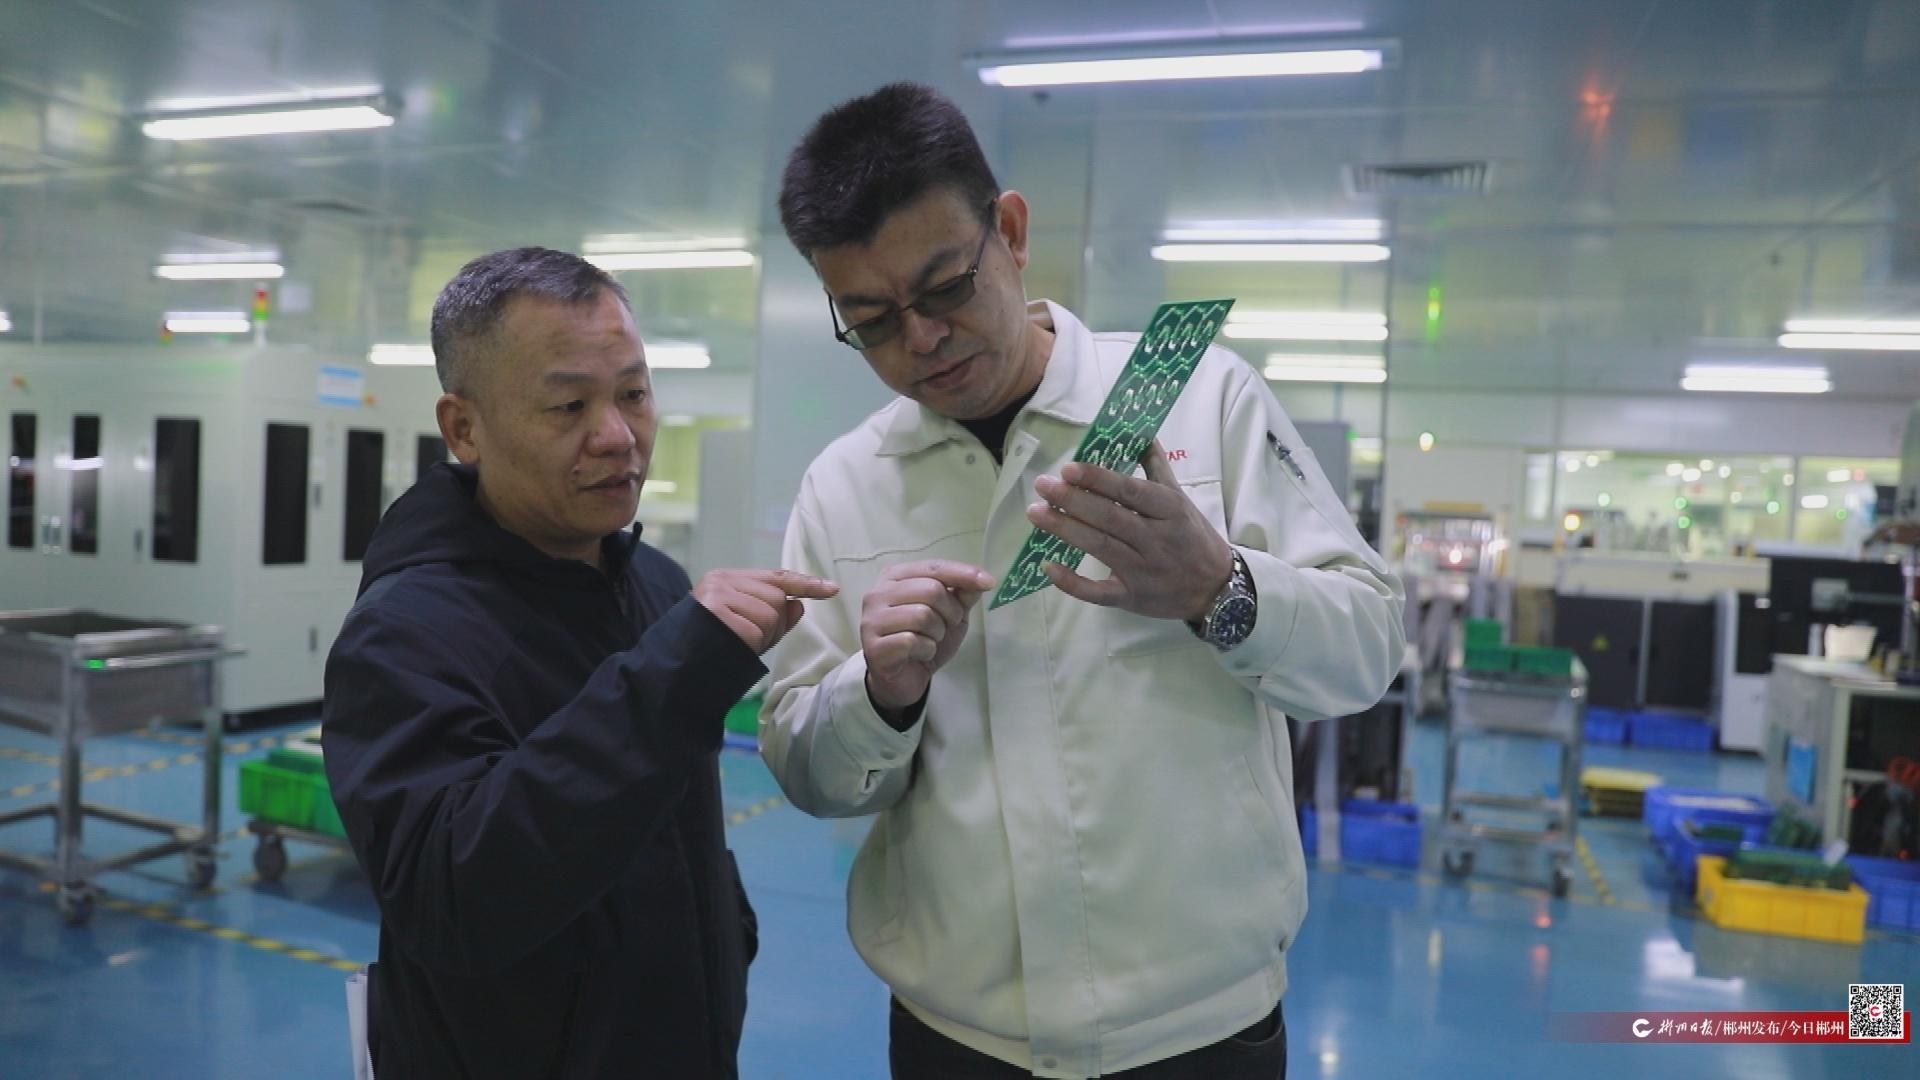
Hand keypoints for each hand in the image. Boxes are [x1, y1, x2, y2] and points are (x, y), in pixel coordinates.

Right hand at [694, 568, 840, 654]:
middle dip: (773, 625)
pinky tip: (734, 645)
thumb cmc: (712, 644)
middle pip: (777, 598)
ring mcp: (718, 595)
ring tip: (738, 642)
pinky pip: (755, 631)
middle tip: (749, 638)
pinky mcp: (715, 613)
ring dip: (763, 636)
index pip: (777, 577)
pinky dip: (752, 644)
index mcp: (729, 578)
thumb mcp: (746, 626)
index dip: (806, 584)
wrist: (673, 664)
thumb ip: (774, 614)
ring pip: (770, 615)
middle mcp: (722, 581)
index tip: (832, 589)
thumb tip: (799, 603)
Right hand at [861, 560, 995, 711]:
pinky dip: (925, 650)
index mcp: (895, 577)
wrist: (903, 679)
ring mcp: (872, 620)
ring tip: (930, 640)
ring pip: (922, 615)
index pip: (934, 567)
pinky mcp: (873, 647)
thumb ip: (962, 594)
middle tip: (946, 627)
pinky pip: (911, 641)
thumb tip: (981, 580)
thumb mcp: (950, 614)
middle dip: (950, 612)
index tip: (989, 582)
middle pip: (930, 590)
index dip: (963, 573)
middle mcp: (878, 593)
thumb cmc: (924, 639)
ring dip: (937, 633)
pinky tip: (919, 655)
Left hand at [1026, 440, 1232, 620]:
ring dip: (1065, 530)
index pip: (1130, 491)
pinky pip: (1098, 592)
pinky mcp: (1132, 598)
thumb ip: (1157, 467)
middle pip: (1109, 518)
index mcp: (1169, 510)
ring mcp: (1143, 571)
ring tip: (1036, 513)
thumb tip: (1140, 432)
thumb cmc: (1193, 537)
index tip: (1068, 468)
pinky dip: (1072, 582)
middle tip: (1042, 485)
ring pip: (1100, 548)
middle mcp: (1156, 540)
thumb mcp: (1181, 499)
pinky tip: (1048, 566)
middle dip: (1073, 500)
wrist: (1216, 588)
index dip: (1098, 479)